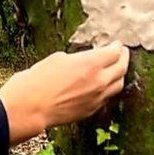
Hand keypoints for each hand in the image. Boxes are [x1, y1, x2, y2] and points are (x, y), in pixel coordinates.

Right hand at [0, 42, 128, 144]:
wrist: (30, 107)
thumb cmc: (39, 80)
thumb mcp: (60, 58)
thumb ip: (80, 58)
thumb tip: (87, 60)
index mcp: (92, 64)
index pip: (115, 52)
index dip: (117, 46)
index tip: (116, 43)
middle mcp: (99, 82)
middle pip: (122, 68)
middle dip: (123, 57)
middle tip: (122, 52)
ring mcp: (96, 99)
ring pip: (118, 85)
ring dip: (119, 75)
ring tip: (115, 68)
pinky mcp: (90, 111)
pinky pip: (106, 98)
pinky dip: (108, 89)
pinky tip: (102, 85)